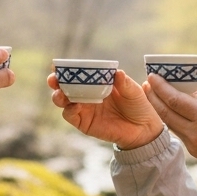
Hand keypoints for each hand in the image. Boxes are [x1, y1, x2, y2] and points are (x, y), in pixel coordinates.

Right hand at [48, 69, 164, 149]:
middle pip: (64, 86)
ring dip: (58, 96)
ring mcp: (84, 109)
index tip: (57, 66)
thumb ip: (124, 83)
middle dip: (56, 82)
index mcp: (96, 83)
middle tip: (53, 79)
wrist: (143, 129)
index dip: (65, 70)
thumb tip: (117, 72)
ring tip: (61, 94)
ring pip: (63, 101)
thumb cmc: (138, 106)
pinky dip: (69, 110)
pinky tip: (74, 106)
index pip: (77, 74)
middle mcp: (86, 95)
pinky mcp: (84, 123)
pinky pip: (70, 116)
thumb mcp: (133, 91)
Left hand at [145, 69, 196, 176]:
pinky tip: (169, 110)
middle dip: (153, 96)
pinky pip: (178, 131)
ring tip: (153, 94)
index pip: (175, 100)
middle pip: (165, 112)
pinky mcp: (194, 152)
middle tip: (146, 82)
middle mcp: (195, 132)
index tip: (153, 75)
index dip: (161, 87)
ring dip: (158, 108)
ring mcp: (193, 144)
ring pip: (169, 123)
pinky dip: (170, 118)